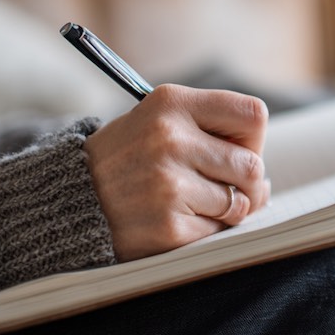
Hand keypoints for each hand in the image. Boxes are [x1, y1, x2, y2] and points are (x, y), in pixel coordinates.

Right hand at [83, 84, 269, 260]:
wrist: (70, 198)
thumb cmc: (127, 158)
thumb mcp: (157, 121)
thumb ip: (212, 135)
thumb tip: (265, 184)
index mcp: (171, 103)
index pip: (253, 114)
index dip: (252, 138)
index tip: (235, 149)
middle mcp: (170, 139)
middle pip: (252, 165)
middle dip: (246, 182)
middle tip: (220, 185)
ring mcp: (169, 185)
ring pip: (239, 203)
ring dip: (226, 209)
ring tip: (191, 202)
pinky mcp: (168, 227)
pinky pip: (218, 231)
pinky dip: (206, 231)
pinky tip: (176, 219)